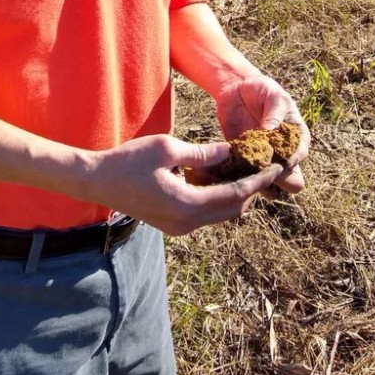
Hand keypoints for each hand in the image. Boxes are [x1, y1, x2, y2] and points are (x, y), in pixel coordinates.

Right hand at [88, 133, 285, 235]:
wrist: (98, 181)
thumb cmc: (129, 161)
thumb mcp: (167, 148)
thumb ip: (202, 153)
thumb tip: (230, 151)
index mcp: (187, 205)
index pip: (235, 196)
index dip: (257, 181)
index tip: (275, 167)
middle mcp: (187, 223)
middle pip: (232, 209)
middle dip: (251, 189)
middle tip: (265, 167)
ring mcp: (180, 227)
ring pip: (220, 213)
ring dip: (235, 194)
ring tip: (247, 169)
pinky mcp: (173, 224)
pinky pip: (205, 213)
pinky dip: (218, 197)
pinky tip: (220, 176)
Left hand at [215, 74, 309, 194]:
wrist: (237, 89)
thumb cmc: (261, 89)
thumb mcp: (273, 96)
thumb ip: (274, 114)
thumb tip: (271, 134)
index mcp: (298, 138)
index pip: (300, 157)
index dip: (289, 157)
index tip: (272, 151)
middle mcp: (285, 155)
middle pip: (293, 183)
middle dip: (279, 177)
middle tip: (259, 163)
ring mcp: (266, 162)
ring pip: (271, 189)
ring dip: (259, 181)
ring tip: (243, 164)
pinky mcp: (245, 164)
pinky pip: (247, 180)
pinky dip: (240, 177)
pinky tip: (230, 165)